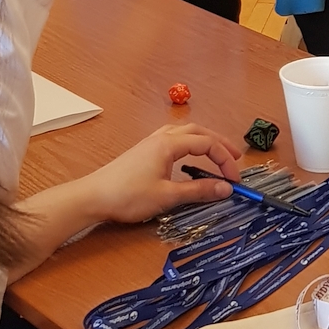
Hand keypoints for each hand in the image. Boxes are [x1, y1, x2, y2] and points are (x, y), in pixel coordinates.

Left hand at [82, 123, 242, 222]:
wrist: (92, 197)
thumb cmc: (128, 196)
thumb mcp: (167, 196)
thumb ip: (199, 190)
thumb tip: (226, 188)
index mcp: (168, 144)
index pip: (207, 144)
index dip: (225, 160)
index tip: (235, 180)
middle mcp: (161, 138)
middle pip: (198, 131)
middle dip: (219, 143)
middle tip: (236, 158)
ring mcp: (150, 143)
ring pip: (184, 132)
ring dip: (204, 140)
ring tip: (216, 153)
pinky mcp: (143, 151)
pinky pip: (173, 138)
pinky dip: (189, 144)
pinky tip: (188, 157)